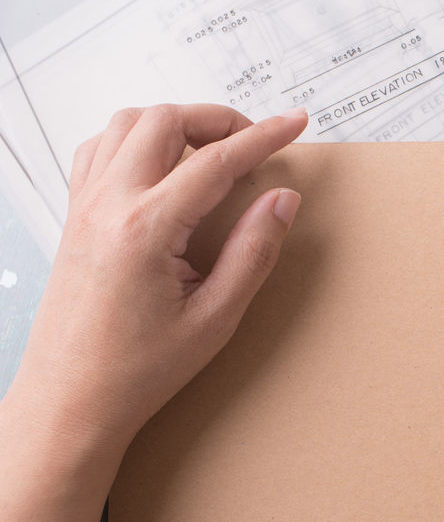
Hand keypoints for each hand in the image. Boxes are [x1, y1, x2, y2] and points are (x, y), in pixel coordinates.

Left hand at [7, 104, 307, 463]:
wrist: (70, 401)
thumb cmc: (138, 371)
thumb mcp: (215, 319)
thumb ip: (253, 253)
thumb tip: (282, 200)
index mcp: (145, 229)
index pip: (215, 161)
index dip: (263, 138)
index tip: (296, 123)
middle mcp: (107, 205)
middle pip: (163, 121)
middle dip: (217, 120)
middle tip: (255, 143)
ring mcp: (83, 208)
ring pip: (125, 125)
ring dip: (174, 123)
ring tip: (212, 151)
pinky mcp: (74, 218)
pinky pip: (98, 150)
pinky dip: (135, 140)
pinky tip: (163, 166)